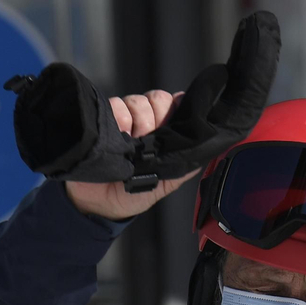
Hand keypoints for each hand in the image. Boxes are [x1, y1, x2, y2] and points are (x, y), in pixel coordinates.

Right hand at [64, 90, 197, 219]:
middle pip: (157, 99)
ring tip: (130, 144)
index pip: (173, 105)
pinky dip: (120, 119)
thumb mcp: (164, 184)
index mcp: (160, 134)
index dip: (175, 108)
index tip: (172, 121)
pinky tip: (118, 137)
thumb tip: (206, 151)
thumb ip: (184, 167)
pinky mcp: (103, 118)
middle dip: (156, 117)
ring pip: (137, 101)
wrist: (99, 205)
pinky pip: (117, 105)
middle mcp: (142, 121)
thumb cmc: (132, 194)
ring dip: (138, 121)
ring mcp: (122, 118)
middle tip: (147, 139)